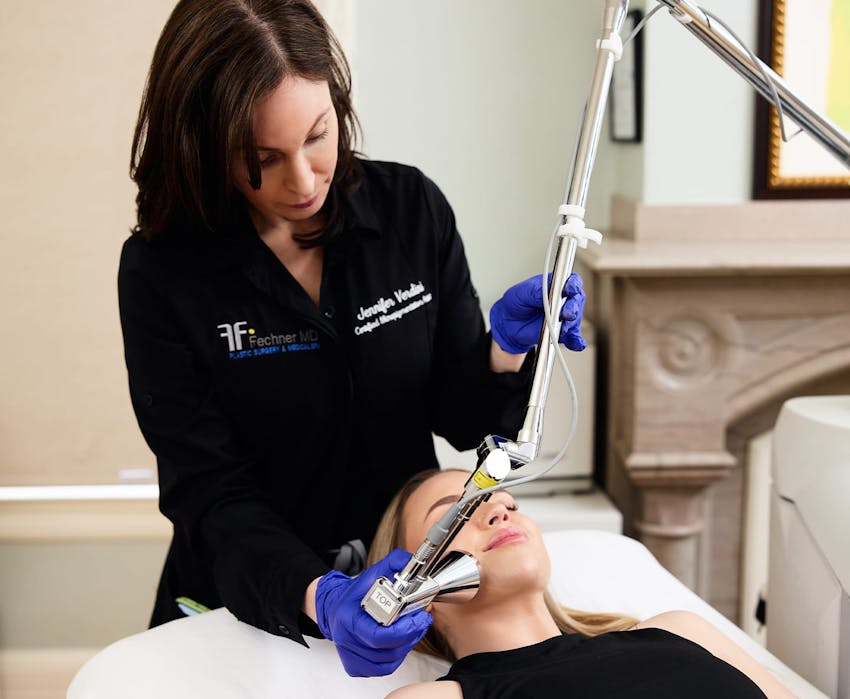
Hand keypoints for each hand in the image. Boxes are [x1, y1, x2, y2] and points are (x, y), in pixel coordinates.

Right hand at [315, 549, 431, 676]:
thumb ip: (395, 562)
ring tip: (413, 630)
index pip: (379, 636)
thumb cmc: (356, 592)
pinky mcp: (354, 666)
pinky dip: (395, 658)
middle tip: (422, 621)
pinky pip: (381, 669)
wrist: (334, 606)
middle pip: (386, 651)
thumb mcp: (374, 571)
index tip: (420, 617)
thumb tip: (413, 560)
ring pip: (387, 663)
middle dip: (410, 636)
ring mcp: (348, 656)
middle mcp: (345, 640)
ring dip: (406, 647)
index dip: (404, 630)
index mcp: (348, 618)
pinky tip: (400, 643)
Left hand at [490, 273, 585, 353]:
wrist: (510, 323)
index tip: (570, 290)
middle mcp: (563, 299)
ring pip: (575, 320)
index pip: (571, 281)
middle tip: (565, 314)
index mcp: (555, 285)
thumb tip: (548, 292)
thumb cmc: (517, 302)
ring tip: (561, 330)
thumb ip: (535, 291)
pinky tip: (574, 343)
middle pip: (577, 301)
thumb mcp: (522, 292)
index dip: (574, 285)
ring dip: (570, 325)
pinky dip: (574, 341)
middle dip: (573, 308)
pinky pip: (572, 337)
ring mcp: (564, 316)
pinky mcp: (561, 331)